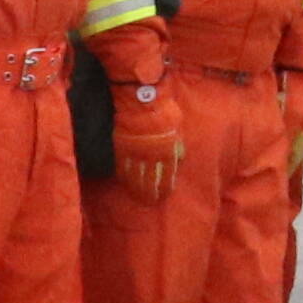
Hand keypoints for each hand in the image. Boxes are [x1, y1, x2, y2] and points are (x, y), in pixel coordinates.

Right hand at [112, 76, 185, 198]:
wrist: (143, 101)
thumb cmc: (164, 112)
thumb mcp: (177, 129)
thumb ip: (177, 146)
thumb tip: (179, 158)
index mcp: (167, 151)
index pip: (167, 175)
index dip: (165, 187)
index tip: (164, 195)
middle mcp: (151, 156)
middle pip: (151, 180)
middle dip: (151, 192)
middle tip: (150, 201)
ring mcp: (136, 153)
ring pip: (136, 176)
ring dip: (137, 188)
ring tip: (138, 196)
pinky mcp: (123, 147)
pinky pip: (123, 165)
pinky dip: (124, 175)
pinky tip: (125, 182)